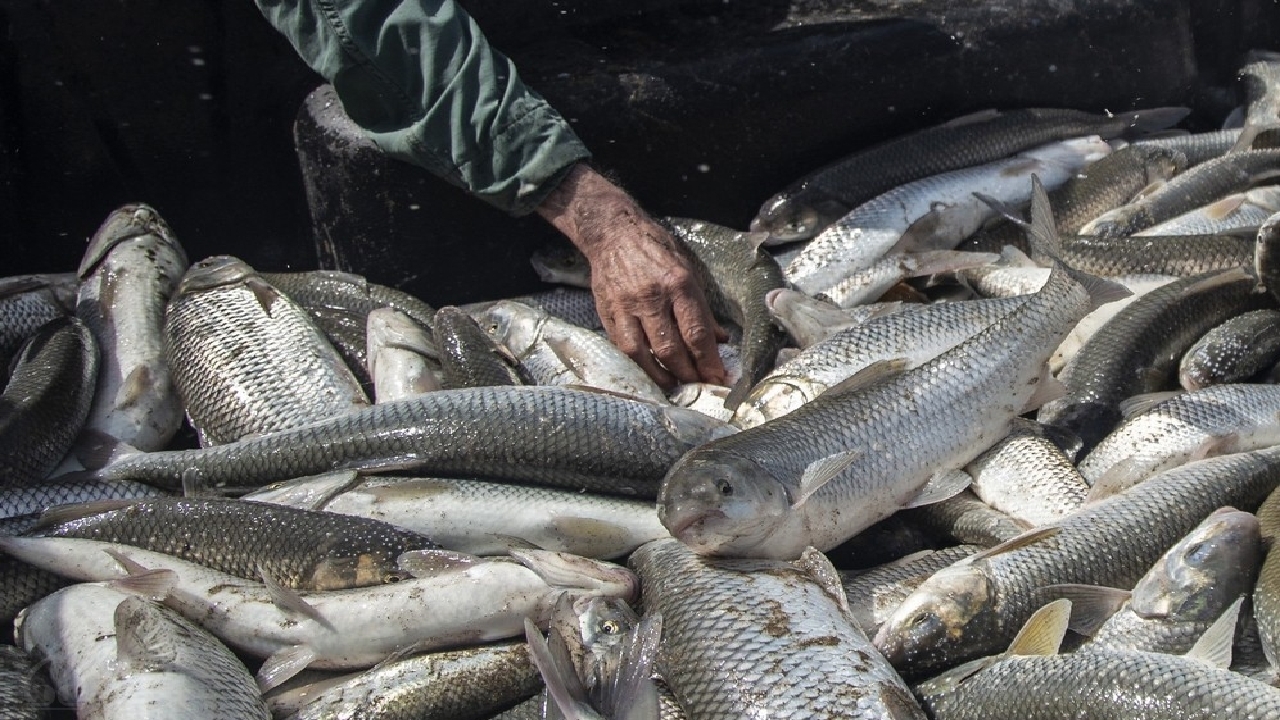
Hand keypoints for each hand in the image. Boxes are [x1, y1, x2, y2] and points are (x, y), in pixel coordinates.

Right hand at [536, 164, 726, 388]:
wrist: (614, 233)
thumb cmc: (656, 250)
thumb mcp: (688, 271)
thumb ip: (702, 308)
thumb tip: (719, 340)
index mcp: (678, 283)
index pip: (695, 332)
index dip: (708, 361)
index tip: (718, 378)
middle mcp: (652, 296)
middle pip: (671, 348)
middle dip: (688, 373)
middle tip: (699, 385)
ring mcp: (626, 306)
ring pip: (644, 352)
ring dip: (662, 374)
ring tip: (676, 384)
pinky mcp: (608, 312)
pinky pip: (624, 346)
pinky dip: (640, 363)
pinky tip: (652, 369)